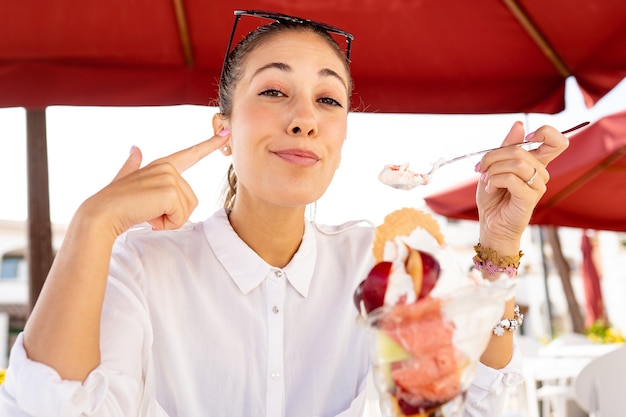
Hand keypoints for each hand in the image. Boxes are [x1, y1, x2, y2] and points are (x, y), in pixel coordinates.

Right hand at [80, 131, 229, 237]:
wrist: (101, 214)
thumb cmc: (114, 201)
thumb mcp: (125, 179)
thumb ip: (132, 164)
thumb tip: (135, 148)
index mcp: (161, 165)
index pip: (191, 154)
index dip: (210, 144)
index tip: (227, 133)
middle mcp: (167, 168)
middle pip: (191, 200)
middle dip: (172, 214)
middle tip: (148, 211)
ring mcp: (169, 178)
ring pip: (187, 210)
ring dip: (168, 220)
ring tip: (146, 213)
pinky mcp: (169, 192)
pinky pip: (180, 217)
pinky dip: (166, 224)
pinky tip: (149, 217)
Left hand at [475, 121, 568, 252]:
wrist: (491, 224)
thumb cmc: (494, 197)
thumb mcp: (495, 167)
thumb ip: (506, 147)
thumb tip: (519, 124)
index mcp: (535, 163)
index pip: (556, 141)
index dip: (545, 132)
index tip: (525, 137)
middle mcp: (541, 172)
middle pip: (520, 150)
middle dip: (492, 156)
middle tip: (480, 168)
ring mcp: (538, 185)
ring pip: (516, 163)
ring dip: (492, 170)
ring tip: (485, 180)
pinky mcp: (530, 197)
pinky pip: (511, 179)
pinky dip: (495, 180)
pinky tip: (491, 189)